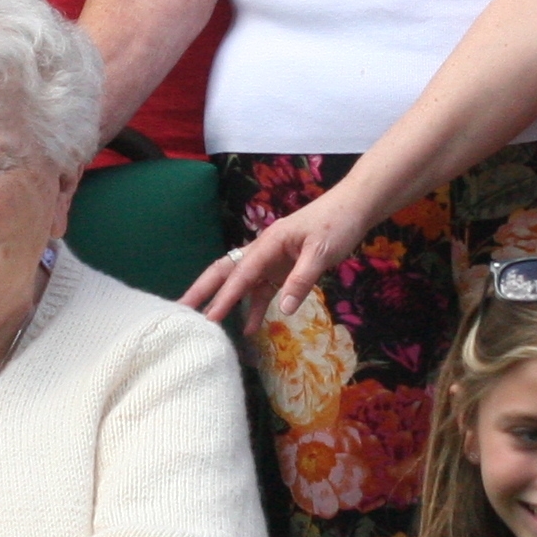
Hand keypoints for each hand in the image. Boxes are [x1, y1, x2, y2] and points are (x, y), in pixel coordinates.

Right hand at [186, 194, 370, 330]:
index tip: (208, 318)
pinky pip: (262, 289)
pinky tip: (250, 328)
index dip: (224, 297)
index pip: (241, 274)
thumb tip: (284, 310)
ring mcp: (272, 259)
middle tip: (182, 310)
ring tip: (206, 323)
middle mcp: (264, 250)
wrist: (354, 207)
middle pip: (226, 271)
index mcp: (268, 242)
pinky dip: (254, 307)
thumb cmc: (337, 223)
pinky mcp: (283, 268)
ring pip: (241, 282)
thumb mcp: (322, 251)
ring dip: (225, 301)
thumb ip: (302, 279)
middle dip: (204, 290)